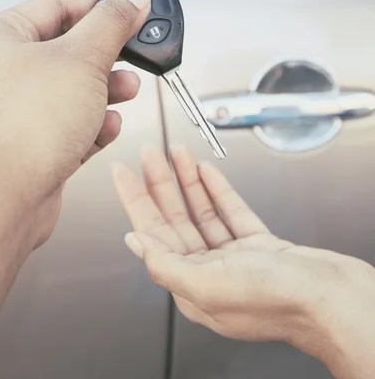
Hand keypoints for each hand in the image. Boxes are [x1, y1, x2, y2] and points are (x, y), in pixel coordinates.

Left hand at [0, 0, 149, 248]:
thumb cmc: (17, 128)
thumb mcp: (81, 58)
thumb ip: (112, 24)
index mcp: (1, 39)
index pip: (56, 6)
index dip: (98, 6)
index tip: (129, 10)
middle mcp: (4, 74)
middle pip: (67, 51)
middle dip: (106, 56)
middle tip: (131, 55)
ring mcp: (18, 113)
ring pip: (71, 92)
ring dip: (105, 92)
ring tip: (125, 91)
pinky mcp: (32, 146)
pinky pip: (70, 127)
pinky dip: (92, 125)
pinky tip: (105, 127)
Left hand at [113, 147, 374, 378]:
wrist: (332, 299)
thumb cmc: (279, 302)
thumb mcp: (210, 286)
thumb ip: (166, 265)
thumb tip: (136, 243)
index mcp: (193, 286)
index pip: (154, 234)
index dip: (136, 200)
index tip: (123, 174)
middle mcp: (211, 272)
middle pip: (176, 218)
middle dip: (161, 182)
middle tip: (149, 154)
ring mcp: (236, 259)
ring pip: (202, 212)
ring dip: (188, 181)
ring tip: (176, 153)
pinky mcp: (260, 246)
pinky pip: (230, 213)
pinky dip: (217, 191)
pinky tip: (207, 173)